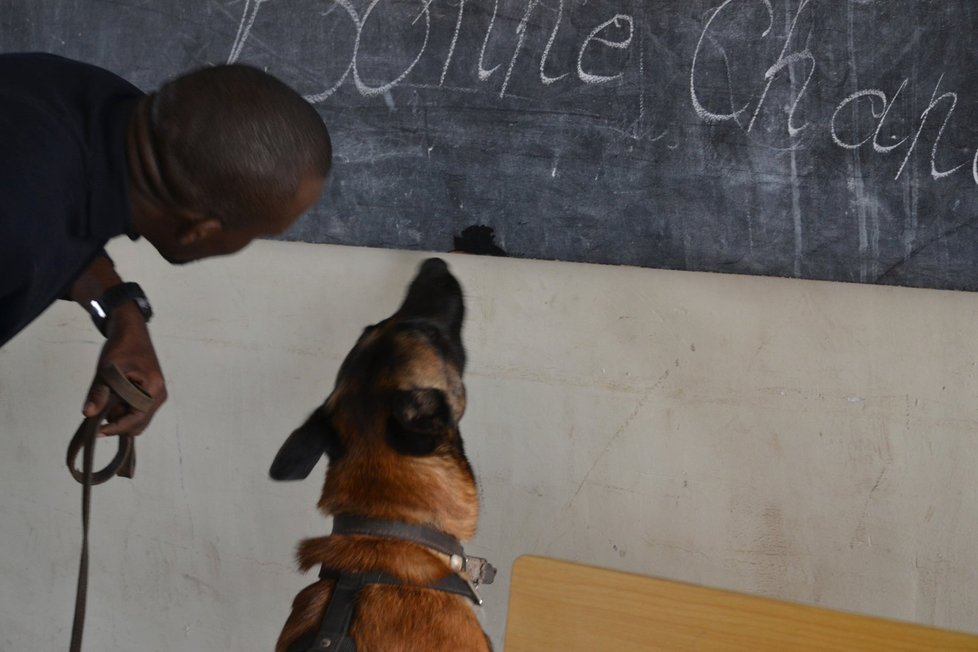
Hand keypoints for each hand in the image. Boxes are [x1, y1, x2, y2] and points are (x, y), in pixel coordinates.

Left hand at [82, 303, 166, 435]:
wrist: (131, 332)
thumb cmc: (121, 347)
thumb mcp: (106, 370)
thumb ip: (98, 393)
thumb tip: (88, 414)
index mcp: (153, 389)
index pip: (135, 420)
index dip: (115, 428)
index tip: (95, 431)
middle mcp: (159, 396)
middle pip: (138, 424)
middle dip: (117, 422)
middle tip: (100, 410)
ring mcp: (157, 396)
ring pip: (138, 420)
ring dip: (120, 417)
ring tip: (106, 400)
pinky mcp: (152, 394)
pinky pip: (138, 412)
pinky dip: (124, 411)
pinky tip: (113, 399)